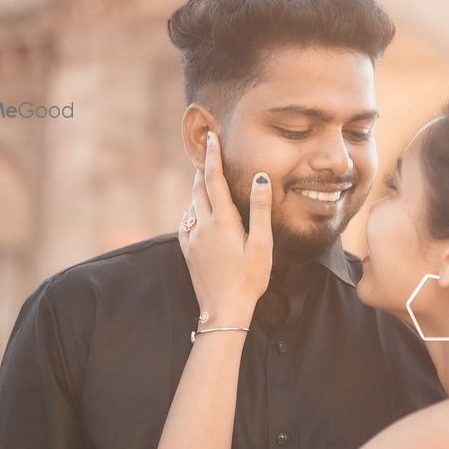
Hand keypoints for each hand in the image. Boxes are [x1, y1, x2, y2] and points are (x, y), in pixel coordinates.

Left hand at [179, 132, 272, 325]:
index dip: (213, 157)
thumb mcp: (262, 244)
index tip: (211, 137)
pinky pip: (186, 222)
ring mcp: (193, 239)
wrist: (224, 311)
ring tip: (203, 175)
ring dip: (198, 187)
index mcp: (223, 221)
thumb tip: (259, 178)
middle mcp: (203, 226)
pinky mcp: (189, 252)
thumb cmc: (249, 279)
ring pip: (192, 204)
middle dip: (204, 167)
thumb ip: (260, 210)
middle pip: (199, 188)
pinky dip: (192, 209)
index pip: (214, 180)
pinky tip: (196, 211)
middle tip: (207, 149)